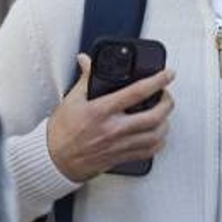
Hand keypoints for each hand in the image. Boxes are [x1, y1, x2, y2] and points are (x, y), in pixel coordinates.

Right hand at [46, 54, 174, 182]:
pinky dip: (158, 142)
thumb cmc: (61, 132)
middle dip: (167, 103)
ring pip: (155, 136)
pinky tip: (156, 133)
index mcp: (101, 111)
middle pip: (154, 117)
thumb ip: (85, 78)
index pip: (136, 92)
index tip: (167, 74)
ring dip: (165, 123)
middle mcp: (113, 130)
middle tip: (166, 95)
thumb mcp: (71, 100)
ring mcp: (119, 146)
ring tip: (163, 113)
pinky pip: (149, 152)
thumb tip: (87, 61)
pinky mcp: (121, 157)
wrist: (54, 160)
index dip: (157, 81)